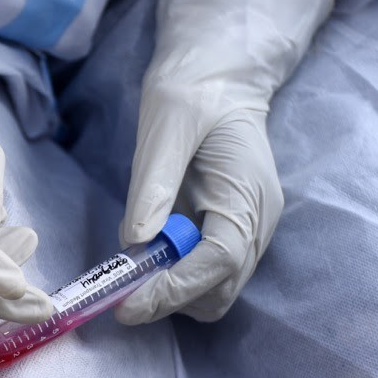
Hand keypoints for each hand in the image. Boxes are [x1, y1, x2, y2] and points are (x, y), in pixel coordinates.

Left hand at [116, 0, 332, 322]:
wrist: (218, 73)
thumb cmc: (193, 91)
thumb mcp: (166, 125)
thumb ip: (153, 186)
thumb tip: (135, 243)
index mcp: (247, 194)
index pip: (219, 263)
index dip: (173, 290)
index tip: (127, 304)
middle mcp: (255, 220)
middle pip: (219, 290)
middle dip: (171, 298)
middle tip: (121, 288)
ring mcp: (247, 226)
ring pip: (213, 287)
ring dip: (171, 289)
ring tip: (133, 266)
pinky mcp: (230, 225)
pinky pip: (205, 267)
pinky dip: (174, 273)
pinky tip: (149, 250)